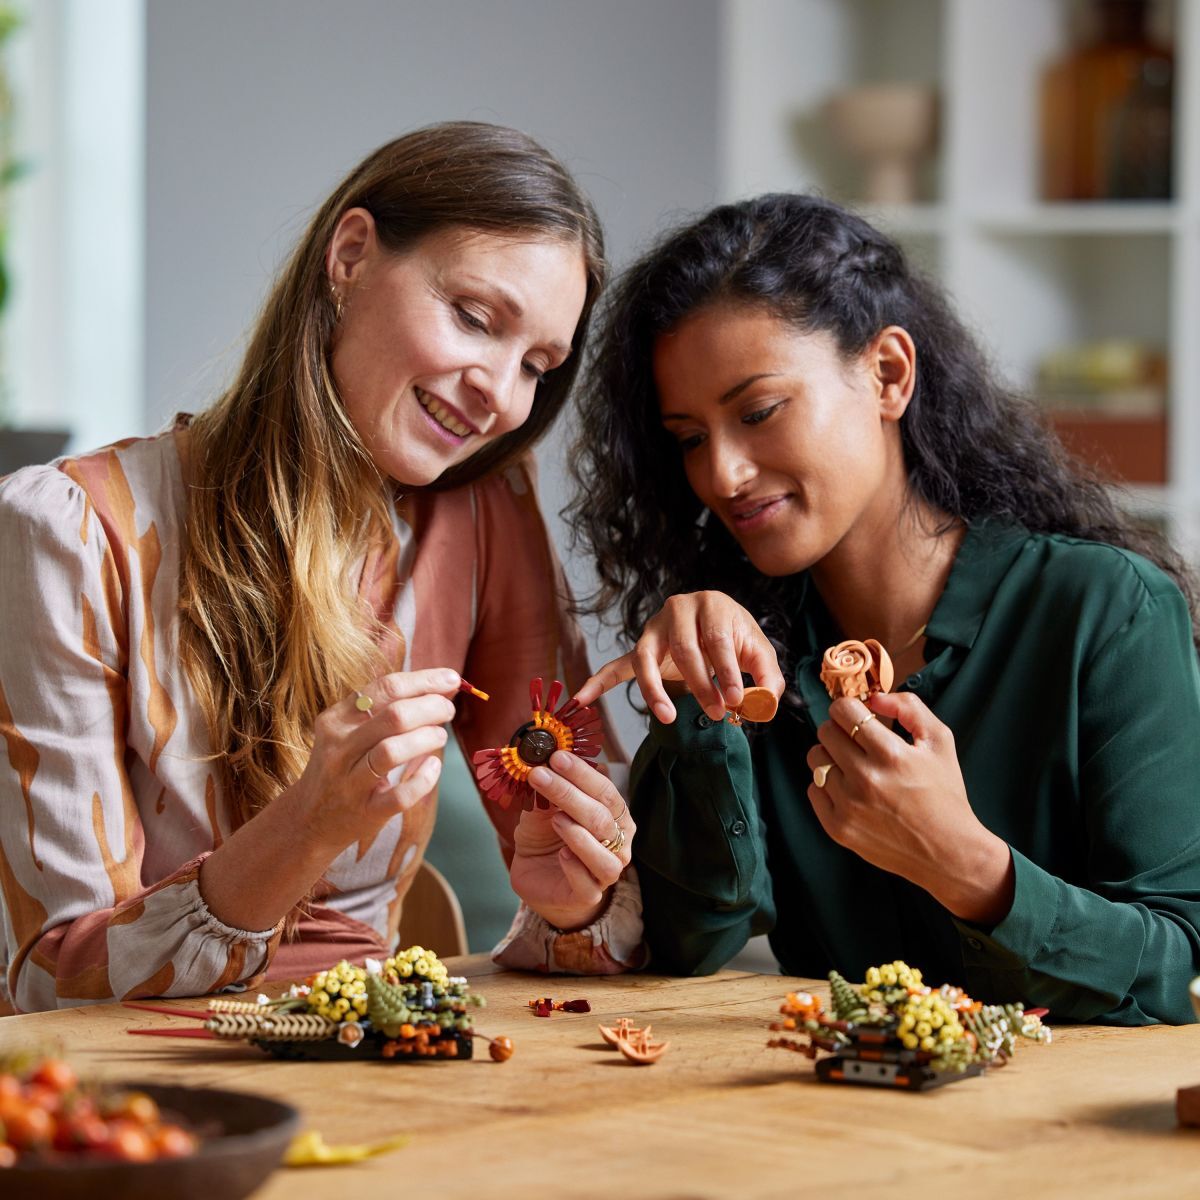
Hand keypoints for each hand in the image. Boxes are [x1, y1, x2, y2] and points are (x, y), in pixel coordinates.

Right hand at [291, 667, 460, 851]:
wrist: (309, 819)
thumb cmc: (343, 766)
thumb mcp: (350, 731)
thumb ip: (388, 707)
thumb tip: (443, 685)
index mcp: (337, 719)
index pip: (385, 688)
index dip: (424, 681)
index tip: (451, 678)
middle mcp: (339, 748)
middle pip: (394, 716)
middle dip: (431, 707)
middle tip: (447, 710)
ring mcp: (350, 782)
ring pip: (392, 751)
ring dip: (427, 738)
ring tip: (440, 736)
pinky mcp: (365, 812)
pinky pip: (400, 796)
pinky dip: (423, 779)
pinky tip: (433, 767)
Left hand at [508, 750, 633, 930]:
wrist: (537, 877)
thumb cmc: (547, 837)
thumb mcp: (544, 809)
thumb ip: (548, 792)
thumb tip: (542, 762)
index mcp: (614, 815)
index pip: (604, 791)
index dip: (581, 773)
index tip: (556, 757)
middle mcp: (618, 842)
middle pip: (602, 817)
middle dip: (570, 794)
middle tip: (541, 774)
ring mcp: (606, 871)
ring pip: (603, 854)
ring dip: (578, 833)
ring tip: (555, 818)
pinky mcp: (589, 895)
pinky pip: (587, 883)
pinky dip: (575, 866)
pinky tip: (561, 854)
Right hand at [573, 591, 784, 723]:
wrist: (717, 624)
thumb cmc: (737, 639)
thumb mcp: (759, 653)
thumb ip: (768, 678)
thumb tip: (762, 705)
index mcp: (712, 604)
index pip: (717, 638)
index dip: (727, 671)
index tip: (735, 700)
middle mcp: (679, 609)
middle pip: (683, 648)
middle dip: (701, 684)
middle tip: (717, 712)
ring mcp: (654, 627)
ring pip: (646, 657)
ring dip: (656, 690)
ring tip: (667, 716)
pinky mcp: (641, 648)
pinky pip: (617, 665)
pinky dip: (600, 682)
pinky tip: (583, 698)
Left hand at [805, 691, 1014, 924]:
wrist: (948, 852)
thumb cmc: (945, 793)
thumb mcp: (939, 741)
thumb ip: (909, 707)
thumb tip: (873, 698)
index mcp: (890, 754)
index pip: (843, 711)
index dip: (849, 708)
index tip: (858, 716)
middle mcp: (865, 779)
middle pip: (825, 731)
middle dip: (841, 730)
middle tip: (859, 742)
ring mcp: (848, 805)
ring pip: (815, 759)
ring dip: (831, 756)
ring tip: (854, 765)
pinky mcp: (838, 828)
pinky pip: (813, 789)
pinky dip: (827, 785)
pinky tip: (850, 790)